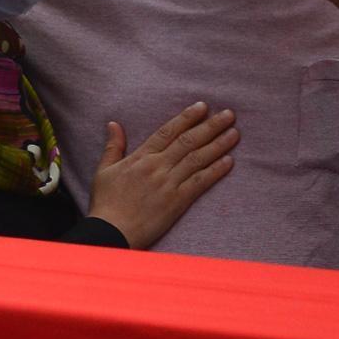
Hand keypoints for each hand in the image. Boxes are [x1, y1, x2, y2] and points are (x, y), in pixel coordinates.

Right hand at [85, 103, 238, 249]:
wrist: (110, 232)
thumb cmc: (106, 203)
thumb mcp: (104, 170)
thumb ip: (113, 146)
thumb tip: (114, 124)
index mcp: (141, 157)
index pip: (168, 131)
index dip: (187, 118)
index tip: (203, 106)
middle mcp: (157, 166)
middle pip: (188, 141)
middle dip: (210, 126)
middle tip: (228, 114)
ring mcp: (168, 184)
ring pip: (197, 159)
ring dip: (218, 144)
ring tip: (234, 133)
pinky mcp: (177, 202)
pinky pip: (199, 183)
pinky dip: (215, 171)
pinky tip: (229, 161)